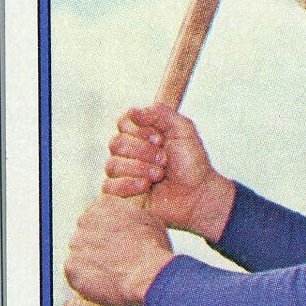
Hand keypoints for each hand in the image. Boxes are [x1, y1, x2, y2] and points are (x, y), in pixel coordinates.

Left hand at [65, 194, 173, 305]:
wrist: (148, 275)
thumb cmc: (153, 249)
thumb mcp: (147, 220)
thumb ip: (129, 216)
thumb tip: (127, 222)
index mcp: (104, 205)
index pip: (97, 215)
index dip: (106, 231)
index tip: (115, 242)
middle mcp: (85, 221)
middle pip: (85, 234)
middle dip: (96, 246)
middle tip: (113, 260)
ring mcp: (76, 244)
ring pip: (80, 254)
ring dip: (90, 263)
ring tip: (111, 274)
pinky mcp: (70, 267)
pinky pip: (75, 274)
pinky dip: (85, 280)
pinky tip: (103, 283)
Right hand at [102, 103, 235, 241]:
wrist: (197, 194)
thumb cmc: (192, 162)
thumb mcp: (183, 130)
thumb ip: (160, 113)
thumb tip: (132, 111)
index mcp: (142, 133)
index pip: (123, 123)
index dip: (138, 131)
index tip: (159, 139)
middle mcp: (130, 151)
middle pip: (116, 143)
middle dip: (143, 152)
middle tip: (164, 160)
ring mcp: (125, 171)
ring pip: (112, 165)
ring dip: (139, 169)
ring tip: (159, 175)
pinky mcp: (123, 192)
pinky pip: (108, 186)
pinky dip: (127, 185)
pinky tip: (145, 186)